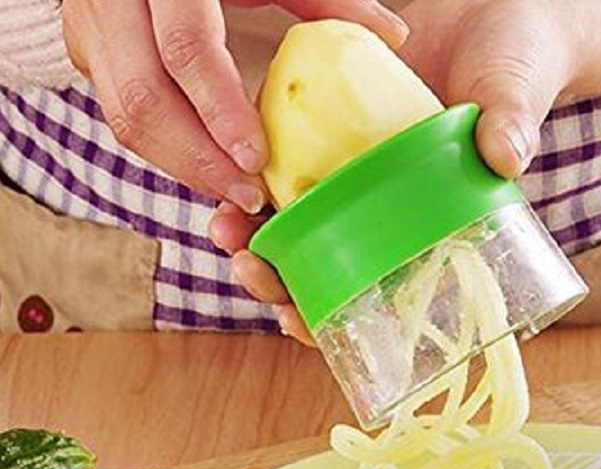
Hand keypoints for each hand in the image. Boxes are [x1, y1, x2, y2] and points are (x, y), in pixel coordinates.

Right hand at [62, 0, 408, 213]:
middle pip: (140, 100)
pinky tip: (210, 169)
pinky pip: (122, 118)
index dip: (219, 110)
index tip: (256, 160)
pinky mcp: (88, 55)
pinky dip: (169, 151)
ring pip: (123, 119)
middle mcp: (113, 4)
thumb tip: (393, 36)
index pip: (184, 49)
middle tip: (248, 197)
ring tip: (234, 193)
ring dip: (182, 166)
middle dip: (197, 161)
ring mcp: (91, 31)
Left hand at [213, 0, 600, 340]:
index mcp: (425, 227)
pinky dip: (249, 175)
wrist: (496, 12)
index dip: (334, 320)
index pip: (378, 294)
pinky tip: (226, 175)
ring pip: (290, 224)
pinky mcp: (326, 123)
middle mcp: (383, 208)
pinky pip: (281, 160)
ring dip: (250, 235)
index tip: (297, 324)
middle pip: (320, 268)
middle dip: (276, 280)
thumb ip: (511, 123)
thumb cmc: (518, 64)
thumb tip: (507, 154)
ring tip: (224, 226)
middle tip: (250, 267)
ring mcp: (351, 171)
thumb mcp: (515, 95)